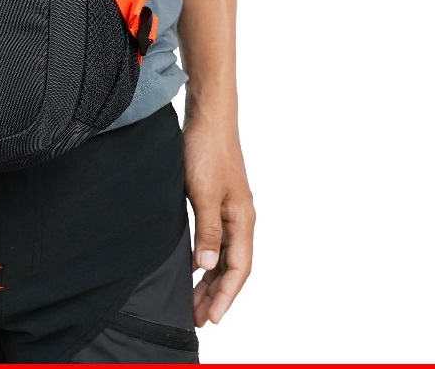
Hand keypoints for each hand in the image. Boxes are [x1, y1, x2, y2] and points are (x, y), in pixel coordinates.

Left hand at [183, 115, 254, 326]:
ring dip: (209, 277)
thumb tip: (206, 266)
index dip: (226, 296)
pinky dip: (205, 256)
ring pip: (223, 253)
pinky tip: (192, 264)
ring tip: (194, 300)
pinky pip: (214, 238)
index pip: (238, 268)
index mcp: (242, 219)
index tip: (212, 318)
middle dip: (216, 293)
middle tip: (198, 317)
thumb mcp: (203, 192)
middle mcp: (240, 217)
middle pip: (232, 265)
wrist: (207, 116)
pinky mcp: (216, 198)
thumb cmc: (206, 150)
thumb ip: (207, 230)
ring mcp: (229, 207)